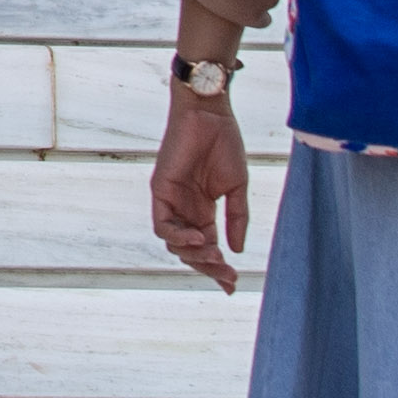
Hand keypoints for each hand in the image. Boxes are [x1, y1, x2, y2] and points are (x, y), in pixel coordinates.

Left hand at [148, 92, 251, 294]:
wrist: (211, 114)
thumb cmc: (224, 143)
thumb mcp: (236, 188)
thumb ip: (236, 219)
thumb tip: (238, 250)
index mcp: (202, 210)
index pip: (207, 247)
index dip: (218, 267)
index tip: (232, 284)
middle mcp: (184, 209)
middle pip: (190, 251)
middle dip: (208, 267)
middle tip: (227, 276)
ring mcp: (171, 201)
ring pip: (174, 243)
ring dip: (195, 255)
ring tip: (215, 257)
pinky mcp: (159, 190)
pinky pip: (162, 225)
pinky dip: (178, 236)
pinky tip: (199, 238)